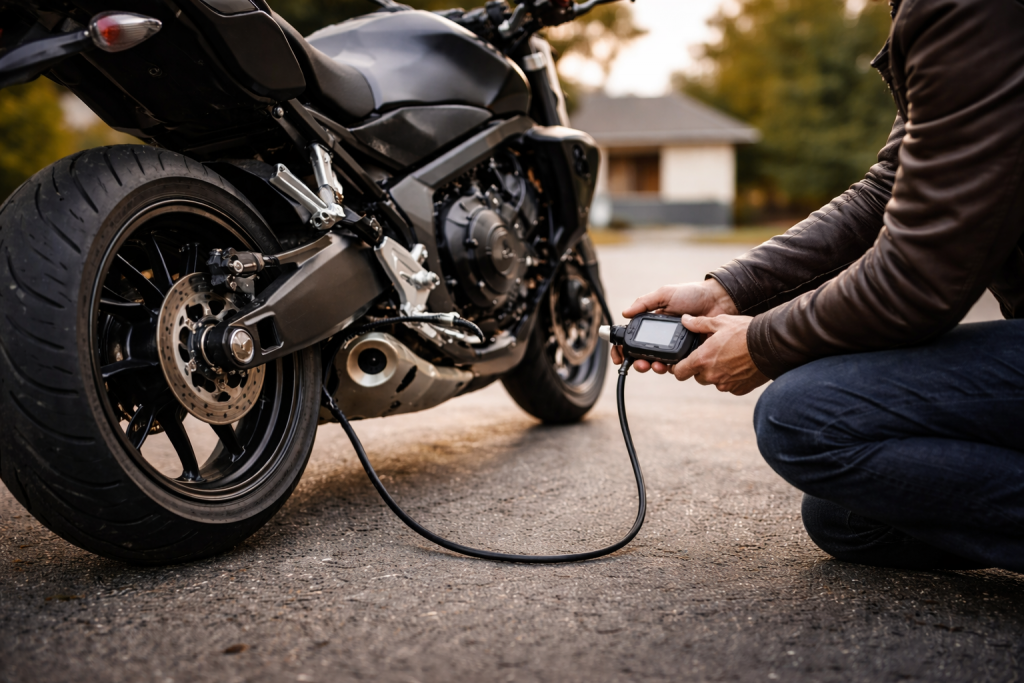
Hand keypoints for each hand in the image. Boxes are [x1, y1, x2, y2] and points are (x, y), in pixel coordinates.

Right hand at [611, 279, 737, 372]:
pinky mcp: (689, 353)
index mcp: (653, 323)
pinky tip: (672, 365)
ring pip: (659, 362)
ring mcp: (675, 346)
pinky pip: (679, 365)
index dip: (623, 349)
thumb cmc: (693, 294)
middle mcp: (662, 337)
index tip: (619, 358)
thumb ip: (644, 302)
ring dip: (654, 367)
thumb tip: (624, 313)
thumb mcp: (665, 294)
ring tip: (656, 366)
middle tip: (640, 365)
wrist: (718, 300)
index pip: (633, 338)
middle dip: (638, 362)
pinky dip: (673, 368)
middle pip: (643, 355)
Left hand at [671, 314, 767, 394]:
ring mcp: (725, 384)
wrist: (772, 345)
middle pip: (698, 376)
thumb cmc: (745, 331)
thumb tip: (684, 320)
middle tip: (714, 354)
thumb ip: (699, 323)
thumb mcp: (720, 322)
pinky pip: (729, 386)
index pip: (679, 372)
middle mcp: (711, 375)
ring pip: (714, 382)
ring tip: (730, 358)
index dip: (679, 367)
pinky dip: (732, 379)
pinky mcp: (739, 389)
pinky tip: (741, 366)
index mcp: (702, 359)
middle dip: (702, 368)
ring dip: (717, 373)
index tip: (683, 362)